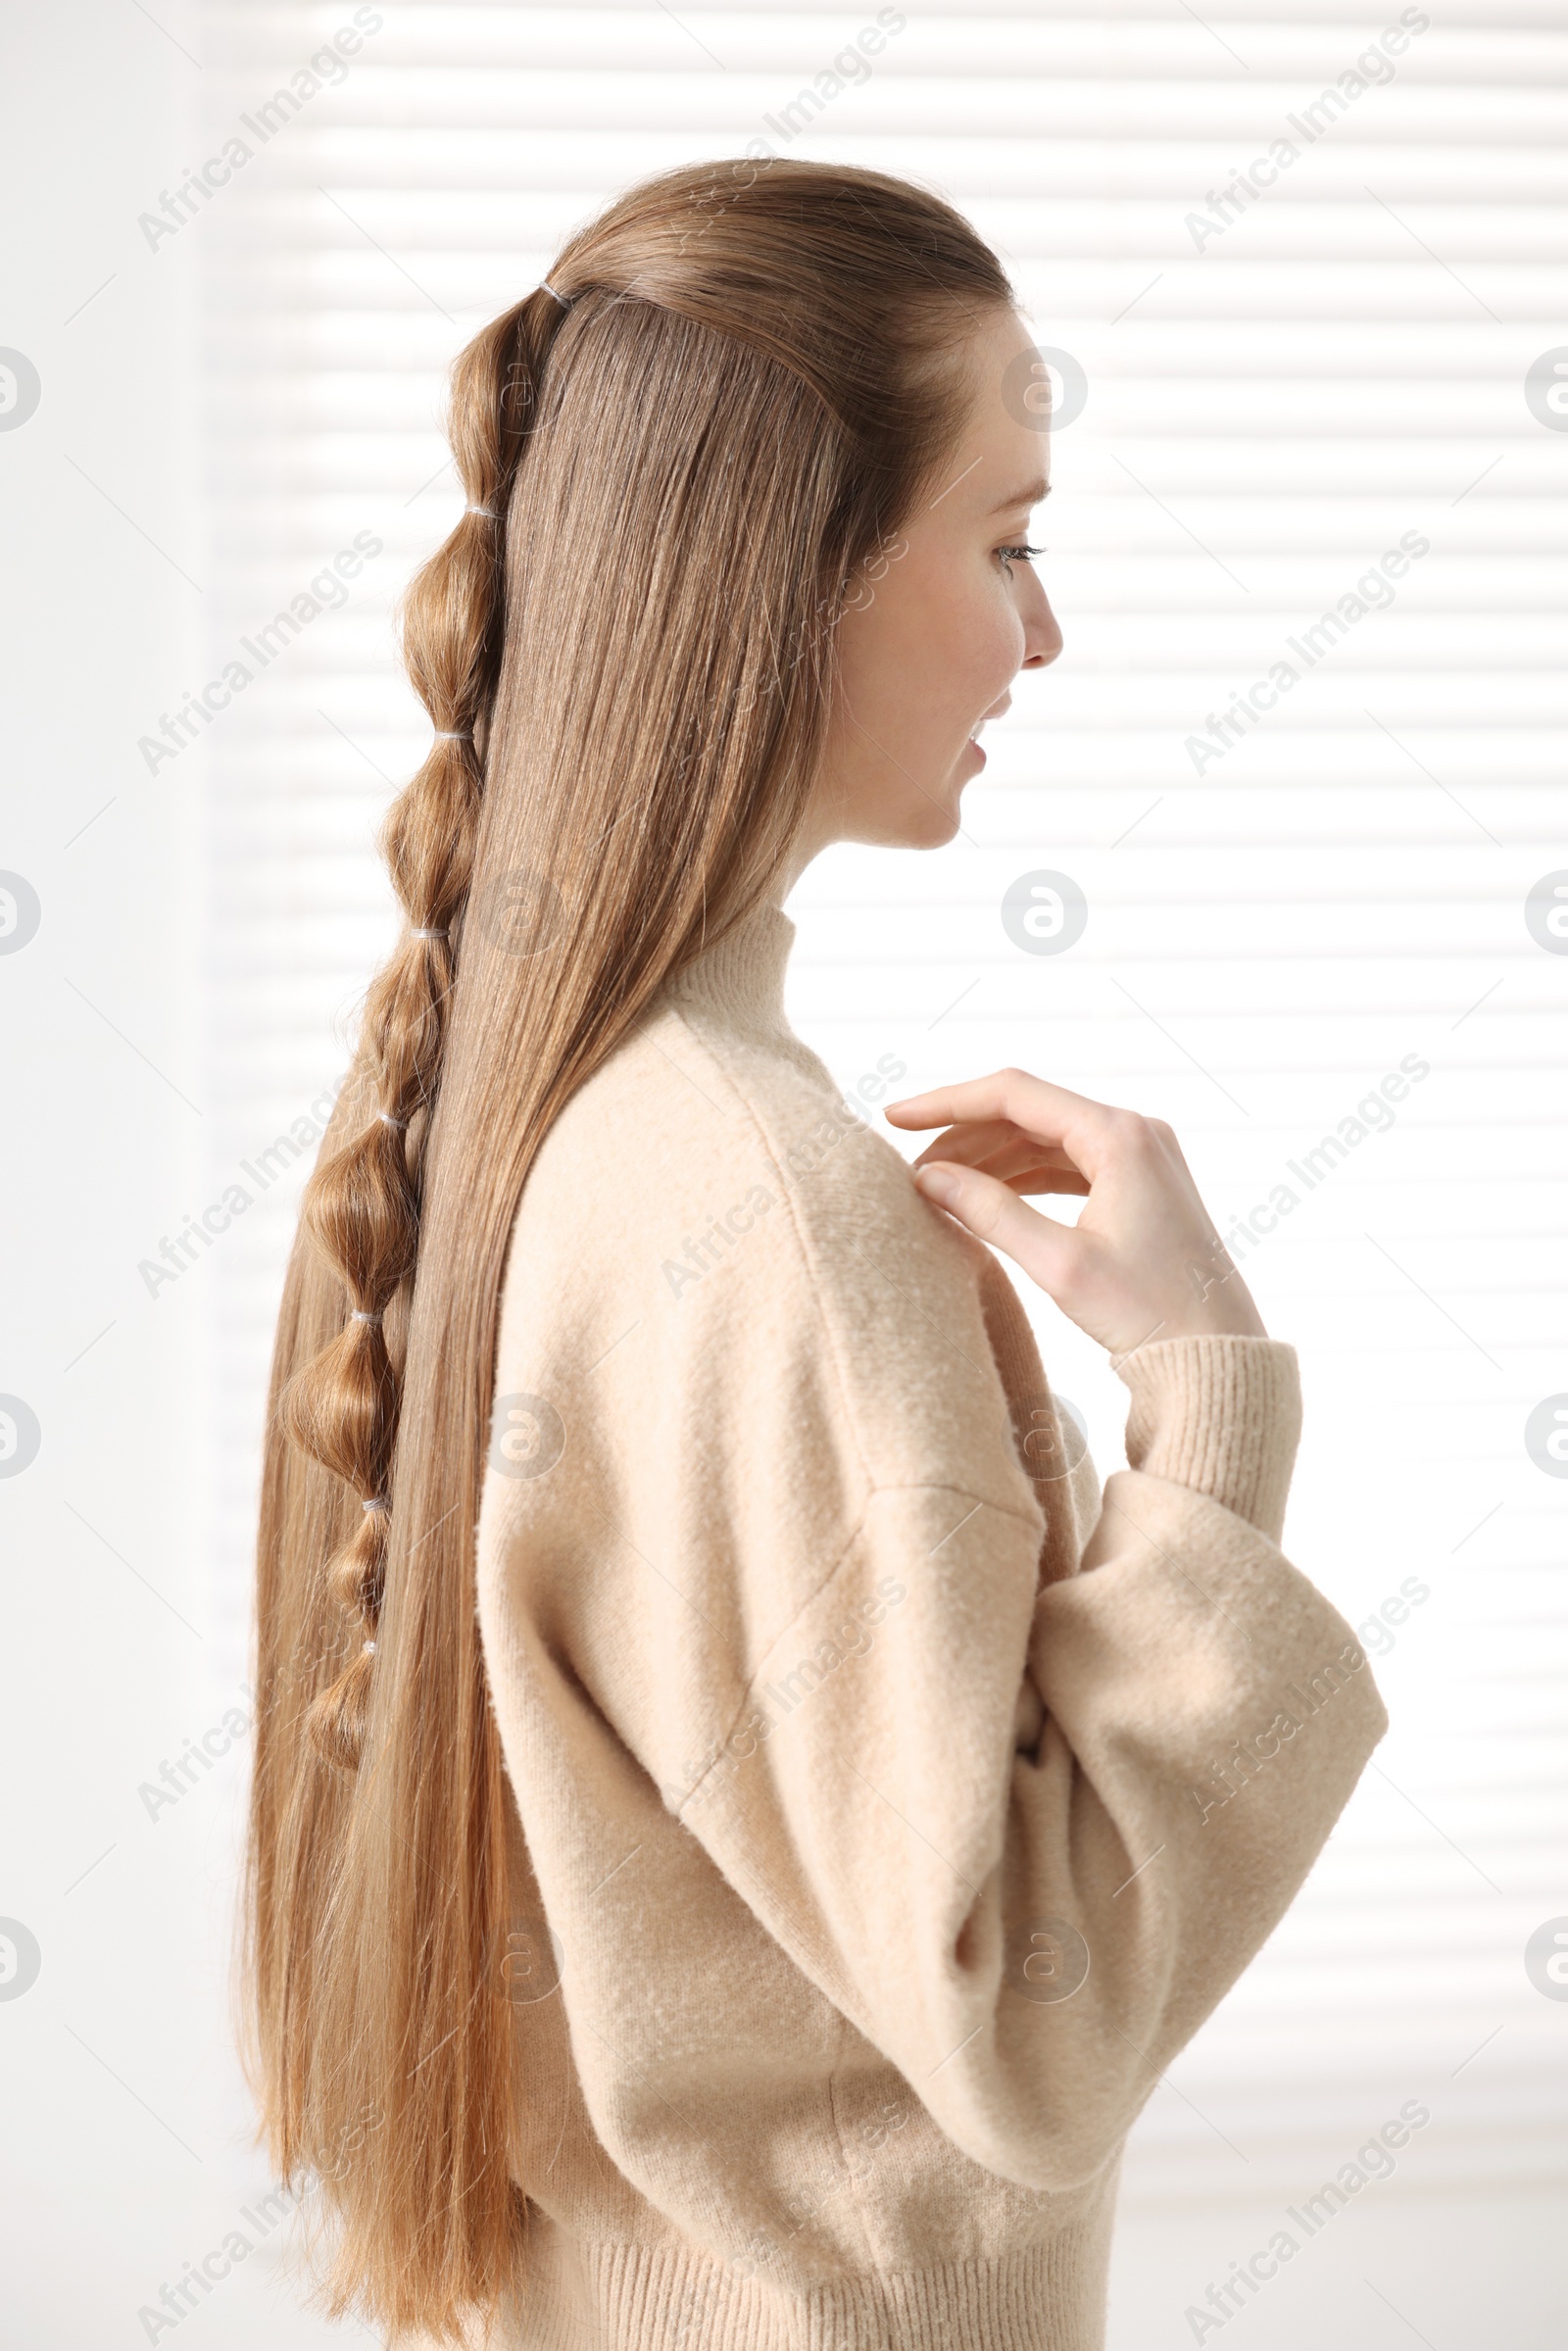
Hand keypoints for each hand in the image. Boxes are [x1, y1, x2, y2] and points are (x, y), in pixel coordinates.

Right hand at [884, 1067, 1266, 1360]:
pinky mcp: (1142, 1186)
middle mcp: (1134, 1132)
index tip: (895, 1119)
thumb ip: (990, 1212)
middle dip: (966, 1136)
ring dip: (992, 1158)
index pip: (1014, 1094)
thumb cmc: (1150, 1313)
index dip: (947, 1102)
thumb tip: (928, 1179)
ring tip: (940, 1187)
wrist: (1221, 1353)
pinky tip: (987, 1198)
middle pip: (1029, 1113)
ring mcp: (1142, 1156)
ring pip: (1047, 1139)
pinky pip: (1069, 1165)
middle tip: (912, 1169)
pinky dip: (1025, 1178)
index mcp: (1119, 1135)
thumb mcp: (1059, 1264)